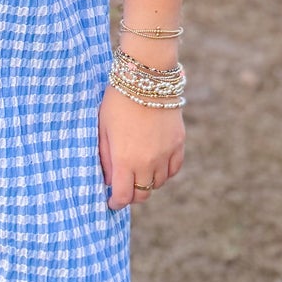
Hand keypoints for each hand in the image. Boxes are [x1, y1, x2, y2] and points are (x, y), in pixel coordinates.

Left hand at [97, 87, 184, 210]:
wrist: (146, 78)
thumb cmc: (117, 101)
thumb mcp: (103, 129)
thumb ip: (106, 158)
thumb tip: (109, 179)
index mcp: (125, 159)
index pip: (123, 196)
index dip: (116, 202)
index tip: (112, 202)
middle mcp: (147, 161)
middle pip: (143, 193)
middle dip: (132, 195)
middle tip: (125, 189)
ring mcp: (165, 153)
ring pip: (159, 183)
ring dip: (148, 182)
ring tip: (138, 172)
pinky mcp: (178, 143)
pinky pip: (174, 169)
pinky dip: (165, 172)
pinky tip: (156, 165)